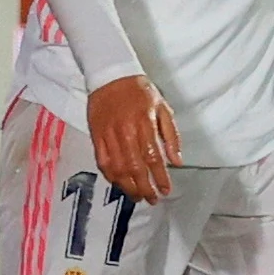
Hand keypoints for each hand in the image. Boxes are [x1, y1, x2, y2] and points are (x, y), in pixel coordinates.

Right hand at [88, 75, 180, 201]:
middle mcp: (125, 132)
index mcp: (144, 124)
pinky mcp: (96, 136)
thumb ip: (171, 135)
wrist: (110, 75)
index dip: (160, 177)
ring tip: (137, 197)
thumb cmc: (139, 91)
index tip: (166, 190)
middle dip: (145, 188)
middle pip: (135, 168)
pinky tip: (119, 184)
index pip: (153, 157)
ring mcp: (108, 135)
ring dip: (128, 186)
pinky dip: (111, 176)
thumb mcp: (162, 107)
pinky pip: (102, 162)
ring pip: (118, 168)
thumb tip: (177, 160)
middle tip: (153, 199)